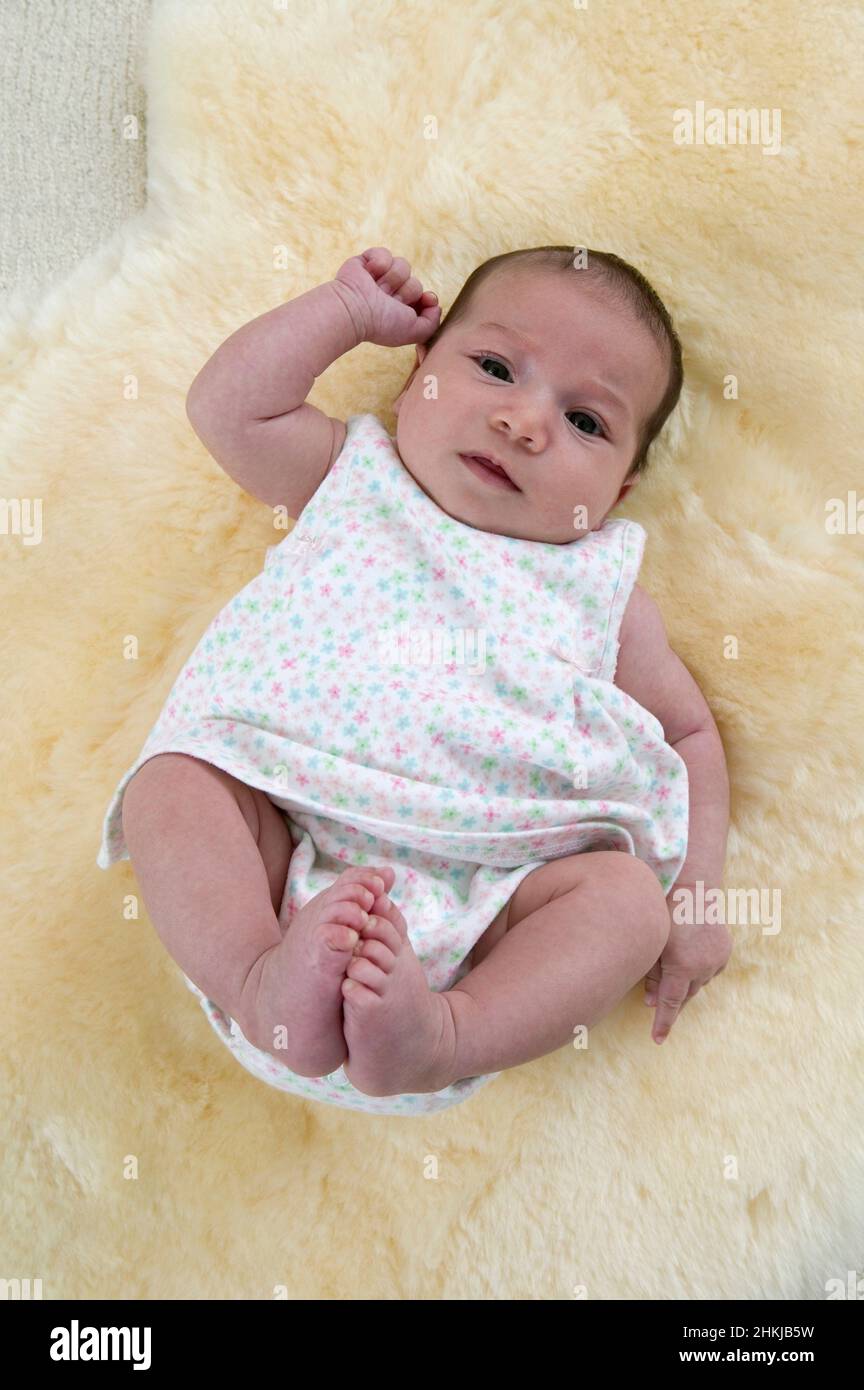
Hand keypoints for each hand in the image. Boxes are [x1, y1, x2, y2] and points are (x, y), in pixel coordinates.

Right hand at [332, 247, 440, 347]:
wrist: (356, 310)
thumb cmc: (382, 324)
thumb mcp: (414, 332)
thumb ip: (432, 323)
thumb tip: (434, 304)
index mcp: (400, 310)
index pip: (423, 296)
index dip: (426, 298)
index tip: (425, 300)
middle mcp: (390, 294)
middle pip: (415, 281)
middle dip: (406, 291)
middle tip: (388, 301)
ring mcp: (379, 277)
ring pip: (403, 265)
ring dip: (392, 279)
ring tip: (378, 289)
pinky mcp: (367, 261)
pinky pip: (385, 253)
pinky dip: (378, 264)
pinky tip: (369, 275)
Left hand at [643, 890, 731, 1043]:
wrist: (692, 885)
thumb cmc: (663, 910)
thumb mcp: (652, 943)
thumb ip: (650, 974)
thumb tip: (649, 1001)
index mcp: (683, 966)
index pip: (670, 1003)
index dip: (663, 1022)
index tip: (657, 1039)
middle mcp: (704, 966)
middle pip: (685, 994)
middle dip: (671, 999)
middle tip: (654, 999)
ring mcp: (717, 959)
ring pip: (698, 983)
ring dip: (684, 983)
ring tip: (669, 968)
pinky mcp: (725, 950)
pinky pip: (709, 970)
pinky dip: (697, 970)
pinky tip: (687, 957)